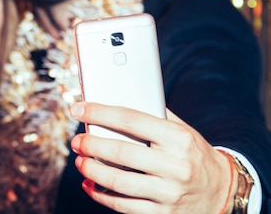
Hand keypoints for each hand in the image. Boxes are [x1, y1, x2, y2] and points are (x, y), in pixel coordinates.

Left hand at [69, 102, 233, 213]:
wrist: (222, 191)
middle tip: (76, 141)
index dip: (99, 113)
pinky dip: (100, 195)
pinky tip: (90, 184)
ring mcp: (168, 193)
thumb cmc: (192, 154)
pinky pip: (123, 206)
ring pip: (118, 181)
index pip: (130, 120)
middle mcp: (175, 166)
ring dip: (91, 170)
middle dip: (91, 144)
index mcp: (178, 138)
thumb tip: (114, 97)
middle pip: (121, 152)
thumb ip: (153, 115)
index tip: (78, 109)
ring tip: (80, 161)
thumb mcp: (182, 130)